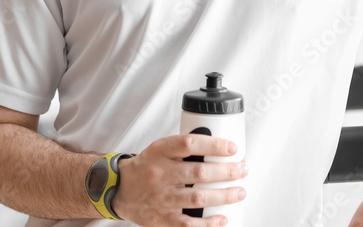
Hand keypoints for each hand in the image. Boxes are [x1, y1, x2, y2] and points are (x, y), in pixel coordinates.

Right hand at [113, 133, 247, 225]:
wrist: (121, 190)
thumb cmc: (147, 167)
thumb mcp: (160, 149)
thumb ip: (184, 149)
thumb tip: (219, 149)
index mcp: (160, 151)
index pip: (188, 144)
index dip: (213, 145)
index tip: (232, 147)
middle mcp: (160, 174)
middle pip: (198, 173)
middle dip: (227, 172)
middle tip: (242, 169)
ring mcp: (161, 198)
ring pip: (197, 198)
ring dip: (223, 196)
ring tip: (239, 192)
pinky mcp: (162, 219)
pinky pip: (189, 224)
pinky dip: (208, 223)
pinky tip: (221, 218)